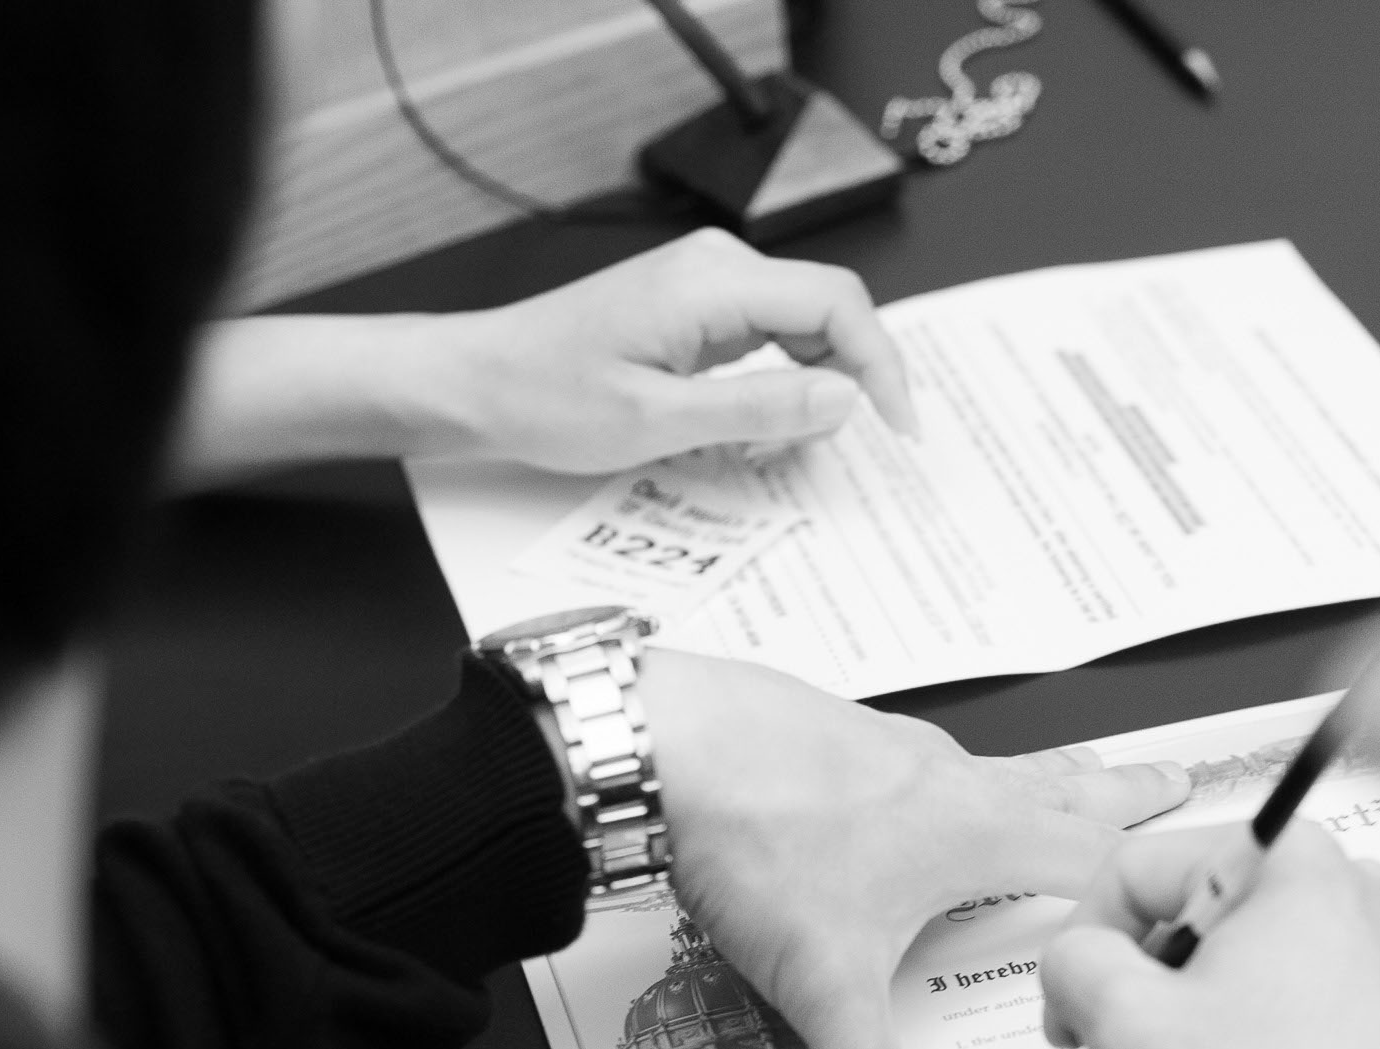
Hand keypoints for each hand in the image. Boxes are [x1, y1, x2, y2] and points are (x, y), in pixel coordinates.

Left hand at [399, 229, 920, 468]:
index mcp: (712, 281)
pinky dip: (781, 384)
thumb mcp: (657, 422)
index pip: (839, 302)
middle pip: (831, 311)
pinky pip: (769, 337)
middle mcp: (717, 266)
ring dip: (814, 389)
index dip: (882, 367)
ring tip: (785, 450)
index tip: (898, 428)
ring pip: (805, 328)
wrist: (480, 381)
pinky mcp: (698, 305)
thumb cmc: (546, 397)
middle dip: (852, 382)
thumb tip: (845, 398)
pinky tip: (758, 430)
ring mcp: (708, 281)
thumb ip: (760, 408)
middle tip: (847, 451)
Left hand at [642, 650, 1186, 1048]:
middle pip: (1062, 787)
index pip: (1094, 861)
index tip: (1206, 879)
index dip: (1148, 881)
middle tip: (1176, 778)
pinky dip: (943, 765)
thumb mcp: (825, 986)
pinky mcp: (831, 731)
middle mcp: (946, 780)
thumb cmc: (754, 839)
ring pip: (991, 760)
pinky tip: (913, 777)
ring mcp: (888, 747)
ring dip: (1044, 772)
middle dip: (1123, 792)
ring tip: (1069, 772)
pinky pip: (914, 749)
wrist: (659, 739)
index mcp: (974, 834)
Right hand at [1036, 822, 1379, 1048]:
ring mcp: (1369, 956)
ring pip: (1226, 983)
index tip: (1068, 1019)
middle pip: (1184, 933)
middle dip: (1130, 1015)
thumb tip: (1078, 961)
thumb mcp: (1130, 1022)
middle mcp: (1340, 889)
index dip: (1078, 949)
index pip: (1135, 872)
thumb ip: (1074, 964)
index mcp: (1286, 857)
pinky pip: (1276, 1018)